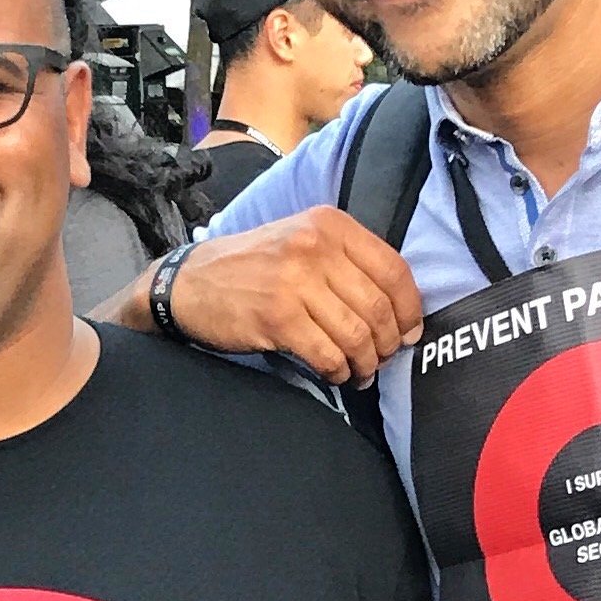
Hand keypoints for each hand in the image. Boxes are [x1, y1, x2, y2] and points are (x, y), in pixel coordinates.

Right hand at [165, 208, 425, 385]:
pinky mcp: (277, 317)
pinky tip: (335, 375)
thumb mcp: (301, 241)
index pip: (393, 269)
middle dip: (388, 343)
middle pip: (378, 306)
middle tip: (382, 360)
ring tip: (360, 373)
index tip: (410, 332)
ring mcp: (295, 282)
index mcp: (330, 225)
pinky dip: (338, 372)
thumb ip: (345, 260)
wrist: (190, 284)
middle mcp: (316, 247)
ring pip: (357, 334)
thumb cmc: (252, 268)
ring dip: (365, 363)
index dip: (410, 308)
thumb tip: (397, 306)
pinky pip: (327, 354)